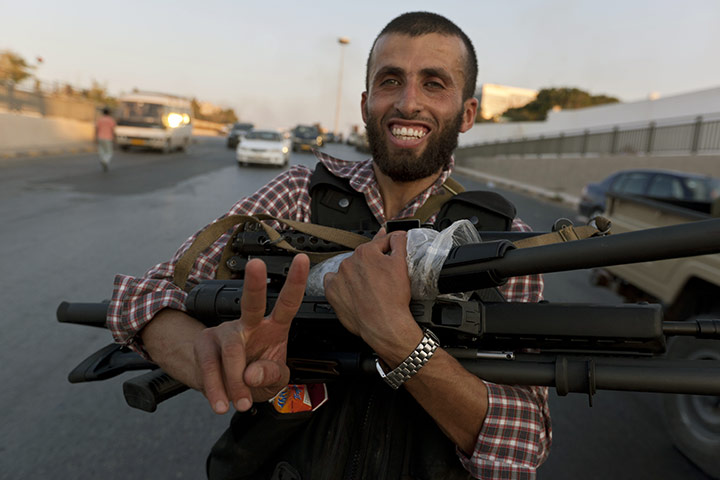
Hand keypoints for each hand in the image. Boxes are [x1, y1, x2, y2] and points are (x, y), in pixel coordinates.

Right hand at [193, 254, 308, 413]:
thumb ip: (271, 377)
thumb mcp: (275, 382)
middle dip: (255, 283)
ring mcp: (225, 332)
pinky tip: (222, 404)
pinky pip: (210, 367)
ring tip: (242, 402)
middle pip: (251, 303)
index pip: (288, 303)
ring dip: (235, 381)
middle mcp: (249, 324)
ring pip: (231, 350)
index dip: (296, 282)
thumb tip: (251, 374)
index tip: (303, 260)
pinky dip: (216, 389)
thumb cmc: (257, 377)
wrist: (226, 387)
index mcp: (274, 327)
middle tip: (256, 265)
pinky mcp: (205, 344)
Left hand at [324, 230, 420, 357]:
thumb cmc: (393, 299)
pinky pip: (333, 282)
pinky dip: (341, 284)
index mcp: (366, 252)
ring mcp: (339, 277)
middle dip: (373, 263)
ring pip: (349, 269)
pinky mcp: (332, 292)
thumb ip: (399, 244)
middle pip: (364, 257)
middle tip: (383, 277)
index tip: (392, 247)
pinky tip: (352, 291)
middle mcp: (349, 262)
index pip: (380, 242)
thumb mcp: (402, 265)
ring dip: (357, 274)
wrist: (384, 325)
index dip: (389, 245)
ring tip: (369, 288)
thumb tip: (398, 235)